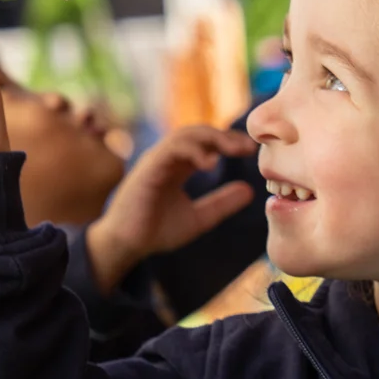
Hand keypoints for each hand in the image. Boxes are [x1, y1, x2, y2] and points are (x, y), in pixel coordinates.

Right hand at [84, 125, 259, 292]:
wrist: (127, 245)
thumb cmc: (156, 231)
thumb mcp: (200, 218)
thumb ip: (222, 204)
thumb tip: (250, 191)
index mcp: (179, 166)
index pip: (206, 144)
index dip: (229, 143)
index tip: (251, 151)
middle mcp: (167, 159)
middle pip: (198, 133)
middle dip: (225, 136)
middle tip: (248, 147)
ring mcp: (156, 161)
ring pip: (185, 135)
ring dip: (212, 138)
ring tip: (233, 149)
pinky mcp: (147, 169)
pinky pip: (170, 149)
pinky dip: (191, 151)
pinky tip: (209, 163)